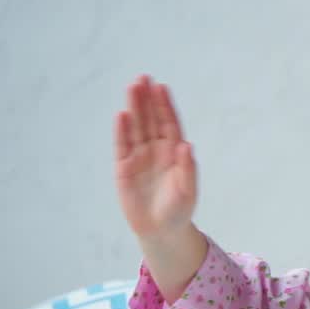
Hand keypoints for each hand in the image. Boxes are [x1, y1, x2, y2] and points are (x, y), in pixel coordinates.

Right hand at [114, 74, 196, 238]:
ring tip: (132, 87)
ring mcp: (139, 158)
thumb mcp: (188, 190)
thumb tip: (186, 145)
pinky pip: (122, 146)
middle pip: (150, 120)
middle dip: (147, 99)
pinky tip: (122, 115)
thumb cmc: (179, 209)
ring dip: (134, 108)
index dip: (165, 105)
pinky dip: (122, 131)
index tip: (161, 86)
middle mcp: (156, 150)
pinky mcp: (124, 169)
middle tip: (142, 77)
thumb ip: (187, 168)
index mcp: (174, 152)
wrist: (162, 230)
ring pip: (136, 128)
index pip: (169, 123)